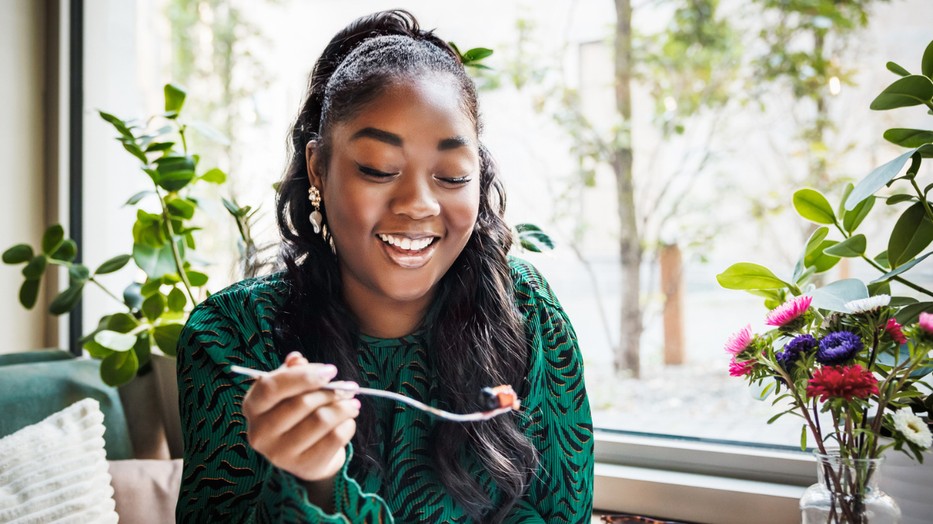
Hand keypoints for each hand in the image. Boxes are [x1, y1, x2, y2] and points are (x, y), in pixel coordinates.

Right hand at [242, 352, 359, 483]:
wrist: (307, 455)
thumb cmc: (297, 413)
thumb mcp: (291, 390)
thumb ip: (293, 372)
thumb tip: (297, 359)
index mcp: (253, 406)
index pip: (271, 387)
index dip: (303, 376)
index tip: (331, 371)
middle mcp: (260, 432)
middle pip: (301, 403)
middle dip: (332, 392)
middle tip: (349, 388)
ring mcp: (280, 454)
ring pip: (321, 420)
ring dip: (344, 407)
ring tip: (352, 403)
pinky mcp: (303, 466)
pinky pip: (334, 438)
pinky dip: (348, 425)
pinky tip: (348, 421)